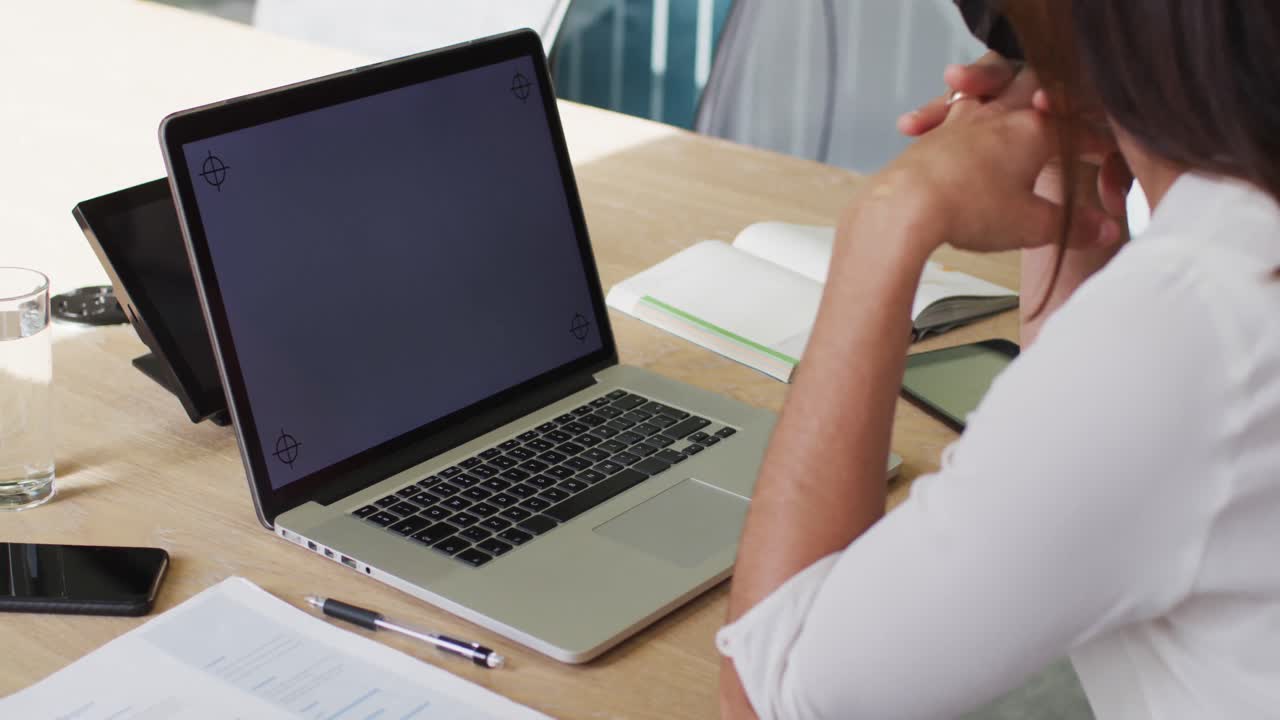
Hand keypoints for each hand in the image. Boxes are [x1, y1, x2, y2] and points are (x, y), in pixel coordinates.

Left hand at [893, 52, 1132, 339]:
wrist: (904, 207)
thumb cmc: (971, 210)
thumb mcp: (1033, 225)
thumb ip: (1073, 225)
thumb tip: (1106, 230)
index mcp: (1033, 130)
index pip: (1076, 128)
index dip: (1095, 140)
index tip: (1106, 153)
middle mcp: (998, 115)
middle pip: (1033, 91)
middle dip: (1052, 103)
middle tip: (1060, 116)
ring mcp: (961, 120)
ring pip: (988, 92)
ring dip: (998, 97)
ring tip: (1003, 110)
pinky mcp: (930, 134)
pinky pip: (949, 113)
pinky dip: (957, 117)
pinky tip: (951, 130)